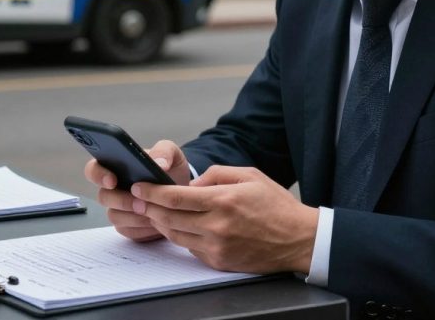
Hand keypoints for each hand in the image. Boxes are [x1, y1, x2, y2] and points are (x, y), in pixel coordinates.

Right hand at [84, 139, 191, 241]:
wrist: (182, 195)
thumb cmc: (172, 170)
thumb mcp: (172, 154)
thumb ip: (164, 151)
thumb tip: (159, 163)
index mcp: (116, 166)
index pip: (94, 169)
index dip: (98, 175)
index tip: (112, 180)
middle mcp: (113, 188)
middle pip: (103, 196)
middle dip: (121, 200)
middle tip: (141, 202)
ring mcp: (118, 208)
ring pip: (113, 216)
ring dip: (133, 216)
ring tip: (153, 213)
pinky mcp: (127, 225)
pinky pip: (126, 230)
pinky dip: (141, 228)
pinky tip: (156, 223)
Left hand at [130, 165, 317, 273]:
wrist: (299, 239)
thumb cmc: (275, 205)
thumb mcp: (249, 175)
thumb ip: (216, 174)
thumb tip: (192, 182)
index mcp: (222, 200)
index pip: (175, 197)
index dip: (151, 191)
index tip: (138, 186)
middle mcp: (216, 225)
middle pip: (168, 217)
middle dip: (148, 207)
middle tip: (136, 198)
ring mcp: (217, 246)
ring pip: (175, 235)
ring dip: (160, 223)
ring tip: (152, 211)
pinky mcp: (219, 261)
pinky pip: (190, 248)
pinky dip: (180, 236)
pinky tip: (177, 227)